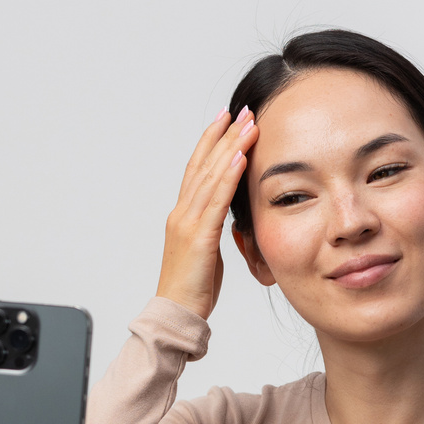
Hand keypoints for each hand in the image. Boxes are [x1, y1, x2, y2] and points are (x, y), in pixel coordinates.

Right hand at [155, 107, 258, 320]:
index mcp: (183, 216)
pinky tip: (241, 156)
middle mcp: (182, 213)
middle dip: (223, 134)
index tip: (226, 120)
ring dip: (230, 146)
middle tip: (241, 110)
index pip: (197, 170)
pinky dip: (229, 175)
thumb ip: (212, 231)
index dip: (211, 143)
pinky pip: (216, 199)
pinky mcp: (199, 236)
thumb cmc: (192, 289)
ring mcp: (188, 222)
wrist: (176, 313)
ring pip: (210, 175)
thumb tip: (226, 220)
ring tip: (248, 123)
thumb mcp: (206, 254)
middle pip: (203, 164)